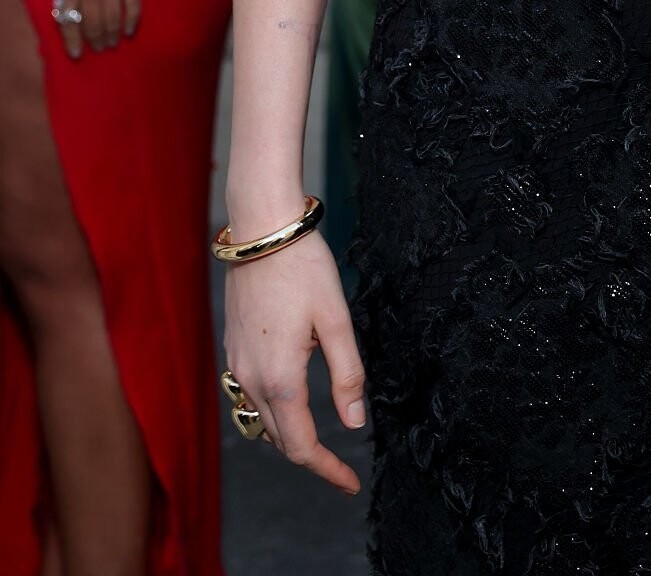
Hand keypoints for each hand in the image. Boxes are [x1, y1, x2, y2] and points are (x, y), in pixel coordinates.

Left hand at [54, 0, 141, 57]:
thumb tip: (71, 12)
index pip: (69, 22)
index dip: (73, 41)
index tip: (78, 53)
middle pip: (92, 23)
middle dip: (95, 39)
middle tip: (99, 48)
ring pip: (112, 19)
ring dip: (111, 35)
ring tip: (112, 43)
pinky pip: (132, 6)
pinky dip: (131, 21)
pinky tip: (129, 30)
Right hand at [223, 232, 365, 493]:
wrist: (261, 230)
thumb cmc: (302, 268)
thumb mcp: (336, 320)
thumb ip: (347, 375)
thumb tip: (354, 424)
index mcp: (280, 378)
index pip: (302, 445)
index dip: (327, 470)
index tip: (350, 484)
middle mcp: (251, 378)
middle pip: (279, 439)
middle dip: (310, 458)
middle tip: (342, 470)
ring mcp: (236, 364)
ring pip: (261, 420)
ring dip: (289, 437)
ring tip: (320, 442)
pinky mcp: (233, 347)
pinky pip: (250, 395)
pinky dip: (273, 411)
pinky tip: (293, 401)